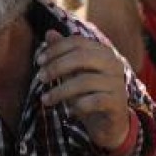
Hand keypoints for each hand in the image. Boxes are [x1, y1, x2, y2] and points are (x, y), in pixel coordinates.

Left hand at [38, 30, 130, 150]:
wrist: (108, 123)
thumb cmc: (87, 93)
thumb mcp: (72, 73)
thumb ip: (62, 53)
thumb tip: (49, 32)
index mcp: (102, 52)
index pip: (77, 42)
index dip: (56, 49)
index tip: (38, 61)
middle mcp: (113, 64)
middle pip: (81, 57)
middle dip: (56, 67)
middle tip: (40, 78)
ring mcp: (117, 83)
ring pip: (85, 81)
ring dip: (60, 91)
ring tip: (45, 100)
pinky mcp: (118, 102)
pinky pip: (94, 101)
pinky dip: (77, 106)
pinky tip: (69, 112)